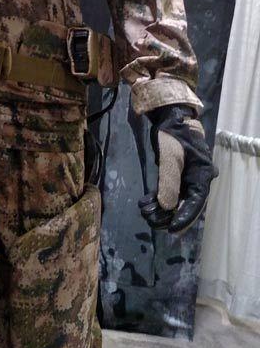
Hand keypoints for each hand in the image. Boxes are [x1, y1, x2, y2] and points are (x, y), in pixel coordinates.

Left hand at [139, 105, 217, 235]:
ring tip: (145, 213)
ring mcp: (186, 178)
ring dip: (160, 209)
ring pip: (175, 200)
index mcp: (201, 175)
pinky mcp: (175, 175)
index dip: (184, 218)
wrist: (169, 117)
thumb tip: (167, 207)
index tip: (171, 230)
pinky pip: (168, 192)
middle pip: (185, 205)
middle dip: (168, 216)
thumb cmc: (172, 134)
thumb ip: (169, 182)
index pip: (195, 203)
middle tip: (152, 222)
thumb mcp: (170, 157)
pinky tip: (144, 203)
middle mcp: (196, 179)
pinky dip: (157, 199)